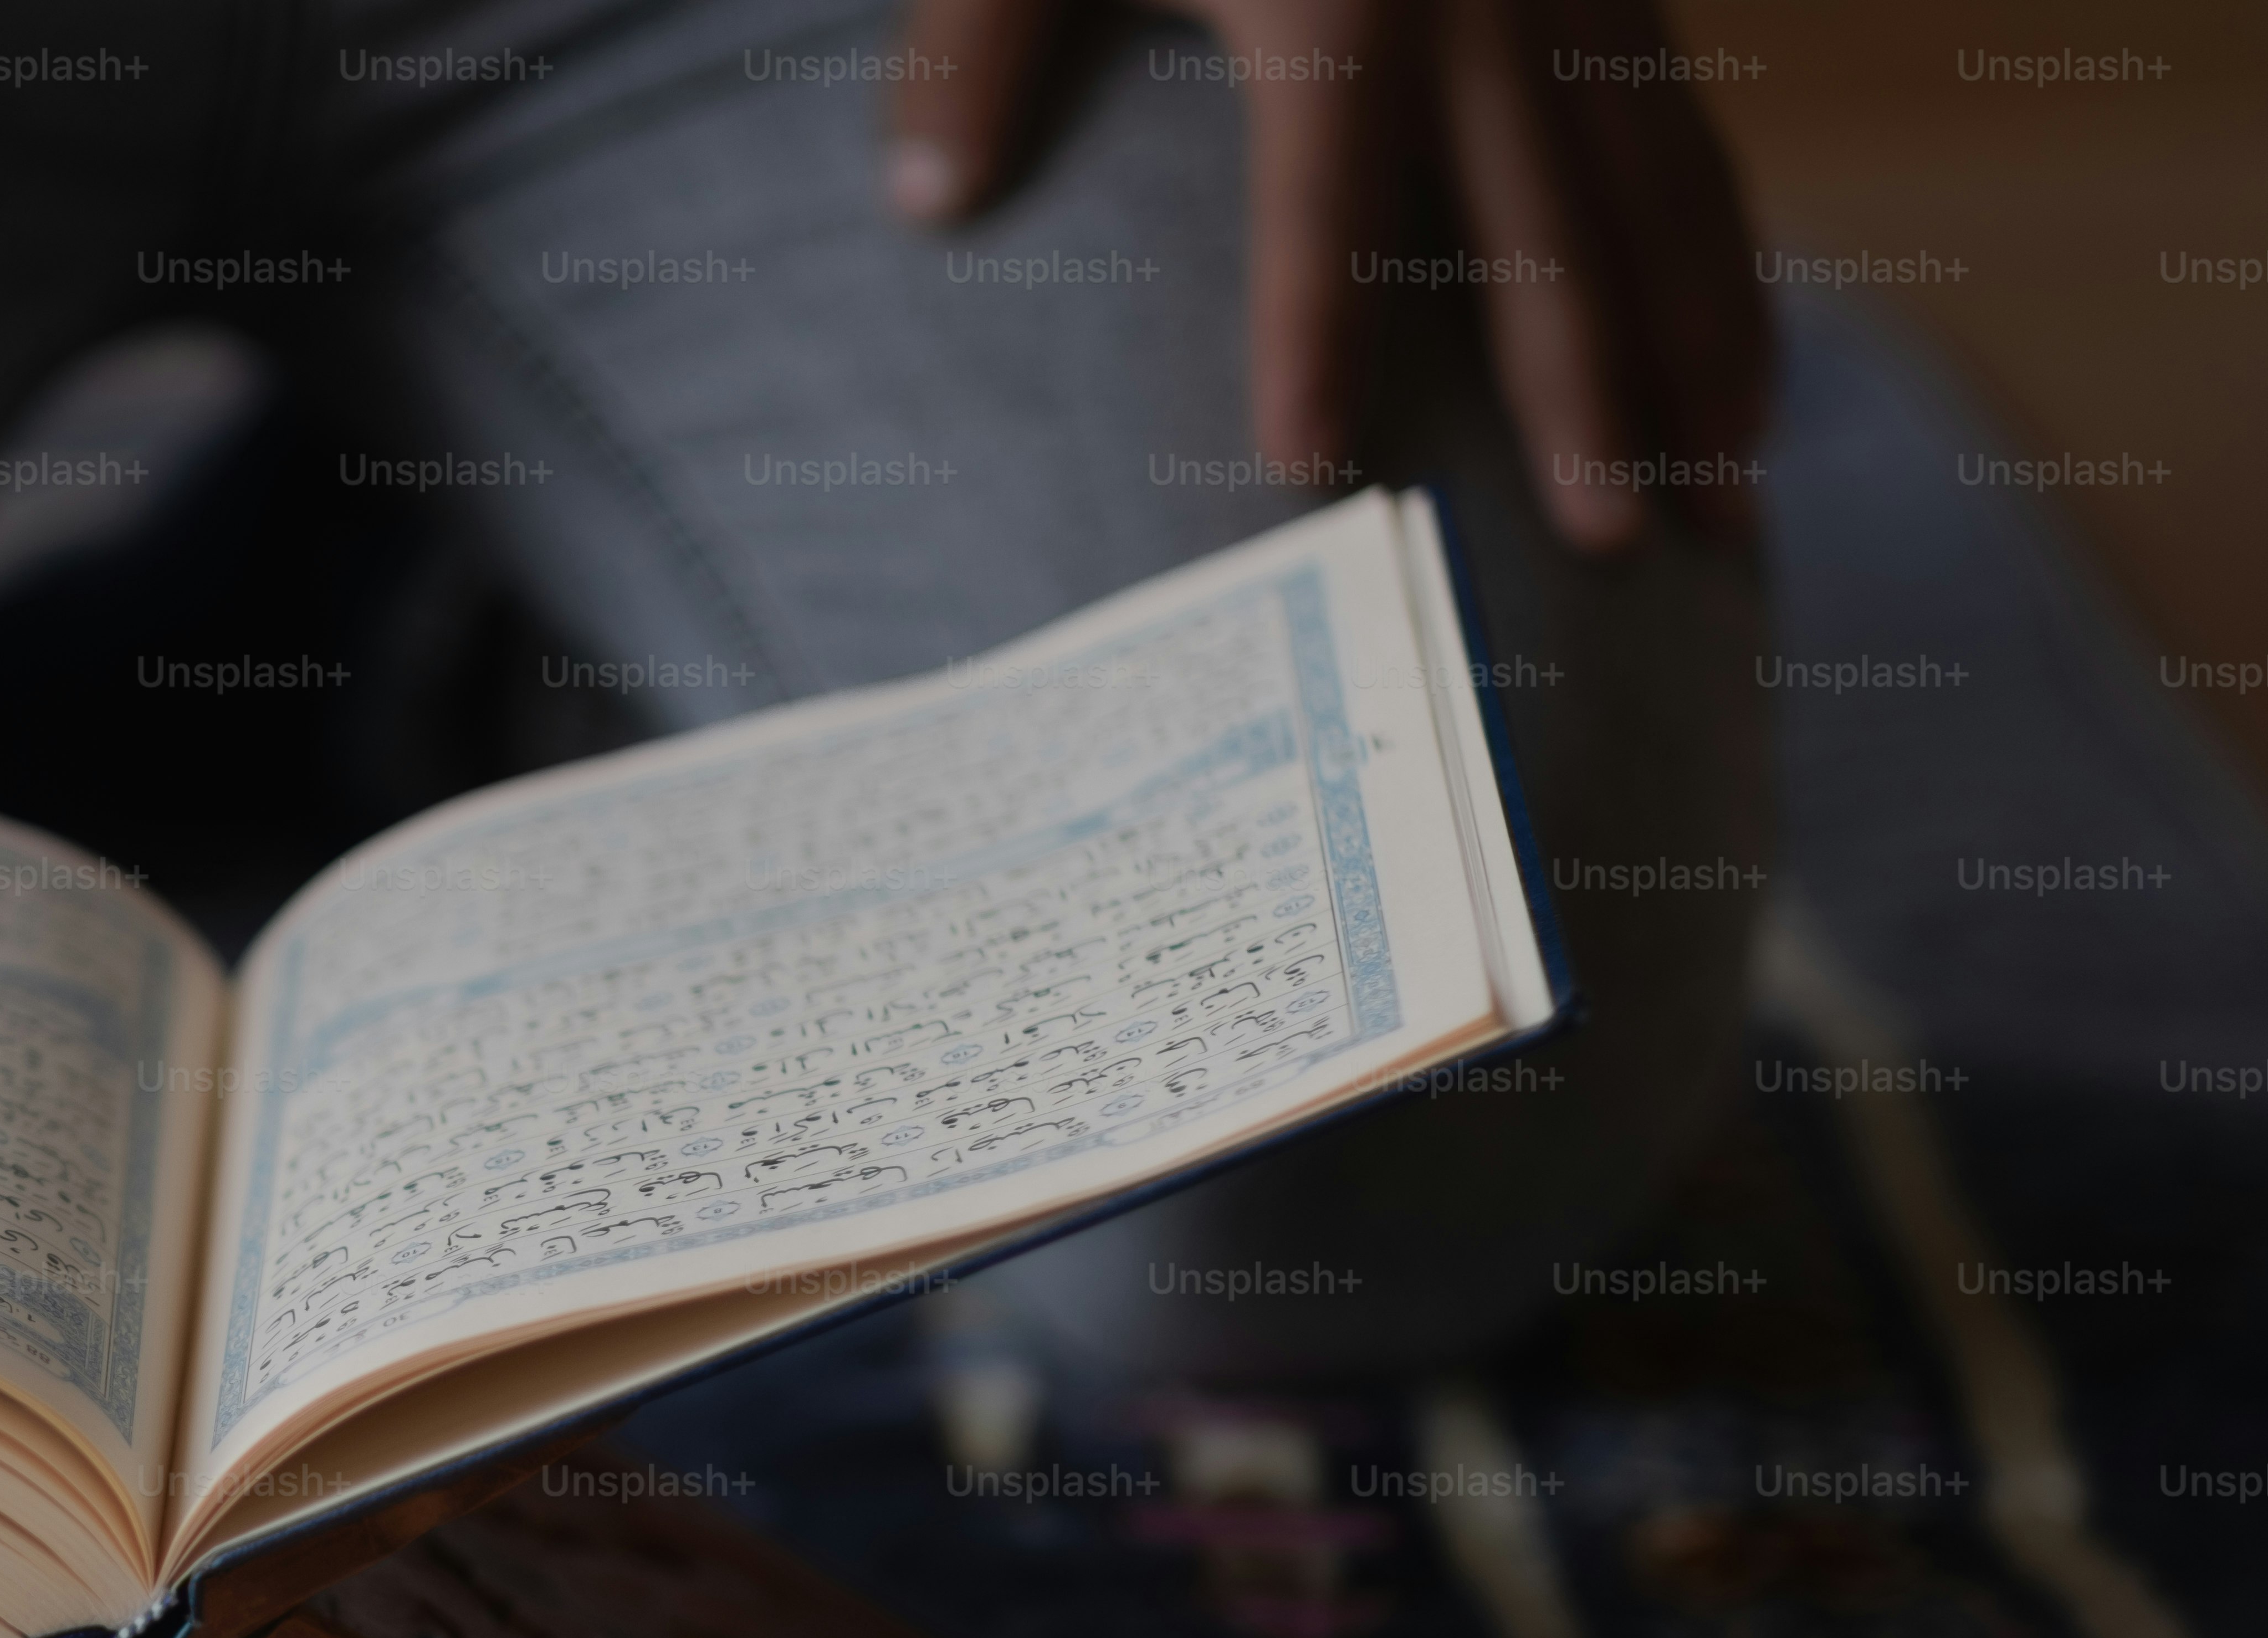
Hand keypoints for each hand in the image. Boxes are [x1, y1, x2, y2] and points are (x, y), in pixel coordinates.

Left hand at [884, 0, 1765, 550]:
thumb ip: (978, 42)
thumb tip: (925, 198)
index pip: (1325, 200)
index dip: (1313, 332)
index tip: (1306, 470)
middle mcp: (1490, 0)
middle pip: (1543, 228)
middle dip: (1585, 395)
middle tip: (1611, 549)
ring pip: (1662, 201)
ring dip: (1702, 360)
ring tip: (1723, 513)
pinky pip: (1691, 148)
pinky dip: (1727, 275)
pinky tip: (1746, 393)